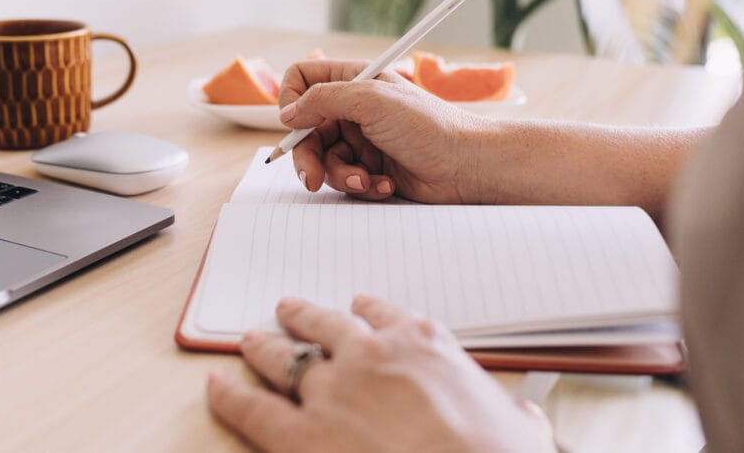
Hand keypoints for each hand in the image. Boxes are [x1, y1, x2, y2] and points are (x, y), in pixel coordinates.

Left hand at [207, 296, 555, 452]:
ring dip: (265, 345)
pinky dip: (229, 394)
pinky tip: (215, 384)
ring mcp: (332, 390)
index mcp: (421, 343)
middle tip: (288, 309)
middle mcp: (370, 355)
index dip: (365, 312)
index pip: (384, 315)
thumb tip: (527, 421)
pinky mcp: (303, 435)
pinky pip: (253, 408)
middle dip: (303, 316)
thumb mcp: (523, 427)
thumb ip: (515, 414)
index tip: (358, 309)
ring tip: (251, 338)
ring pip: (286, 357)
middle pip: (325, 325)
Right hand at [277, 59, 491, 203]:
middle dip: (308, 156)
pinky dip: (361, 184)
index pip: (303, 79)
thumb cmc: (428, 125)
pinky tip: (384, 184)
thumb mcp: (371, 100)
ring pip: (324, 159)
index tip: (294, 123)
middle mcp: (354, 108)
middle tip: (312, 178)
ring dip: (340, 175)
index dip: (291, 100)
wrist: (467, 166)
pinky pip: (346, 178)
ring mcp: (362, 139)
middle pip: (305, 129)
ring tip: (365, 180)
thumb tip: (287, 112)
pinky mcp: (371, 167)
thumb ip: (323, 99)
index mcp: (354, 80)